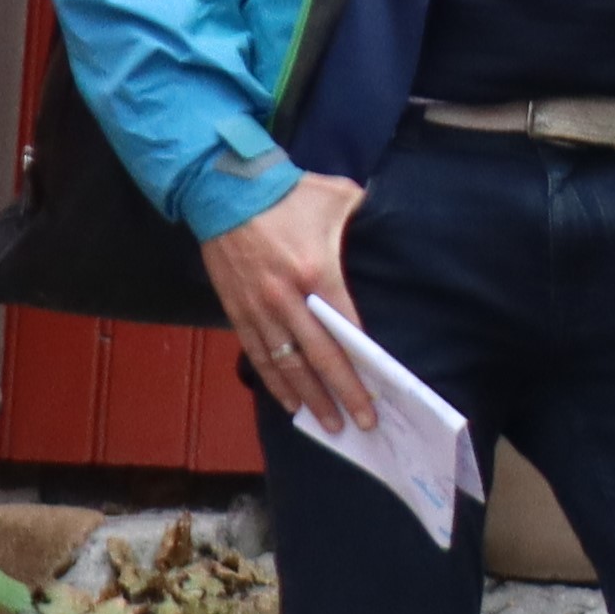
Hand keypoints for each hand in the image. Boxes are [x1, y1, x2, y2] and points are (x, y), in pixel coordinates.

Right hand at [202, 177, 371, 428]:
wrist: (223, 188)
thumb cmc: (287, 193)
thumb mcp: (337, 196)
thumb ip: (367, 214)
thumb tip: (392, 223)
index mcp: (316, 272)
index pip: (345, 330)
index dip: (361, 365)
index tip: (378, 392)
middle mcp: (286, 298)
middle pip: (319, 358)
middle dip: (342, 395)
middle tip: (362, 425)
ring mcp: (258, 308)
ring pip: (286, 365)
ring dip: (309, 398)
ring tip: (329, 425)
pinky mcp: (236, 310)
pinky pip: (257, 355)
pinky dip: (274, 382)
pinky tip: (290, 402)